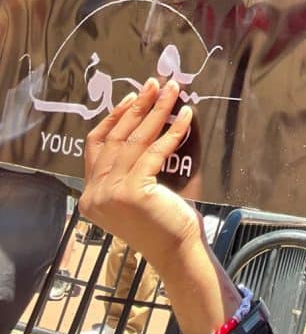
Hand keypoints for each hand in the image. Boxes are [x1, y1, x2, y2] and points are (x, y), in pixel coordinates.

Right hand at [80, 78, 199, 276]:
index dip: (114, 117)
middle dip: (138, 107)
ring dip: (157, 111)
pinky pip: (154, 152)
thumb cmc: (164, 218)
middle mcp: (93, 195)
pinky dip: (173, 131)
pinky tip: (186, 116)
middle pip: (116, 138)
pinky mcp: (131, 192)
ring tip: (172, 91)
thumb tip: (155, 109)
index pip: (96, 146)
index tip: (132, 96)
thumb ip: (140, 155)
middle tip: (154, 84)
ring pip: (135, 141)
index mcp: (90, 195)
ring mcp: (109, 195)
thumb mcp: (144, 183)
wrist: (177, 250)